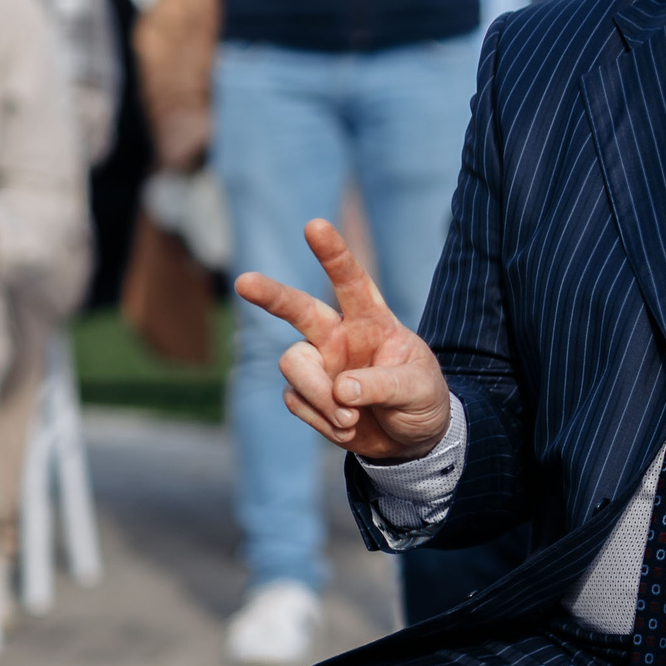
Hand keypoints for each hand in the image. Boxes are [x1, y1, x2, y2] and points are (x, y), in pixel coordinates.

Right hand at [233, 218, 450, 460]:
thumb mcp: (418, 389)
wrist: (410, 440)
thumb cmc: (421, 400)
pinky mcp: (305, 395)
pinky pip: (297, 402)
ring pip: (293, 365)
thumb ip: (384, 384)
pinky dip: (322, 420)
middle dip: (271, 295)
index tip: (315, 225)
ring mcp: (318, 364)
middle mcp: (338, 336)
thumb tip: (341, 390)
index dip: (333, 254)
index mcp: (372, 321)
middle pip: (298, 309)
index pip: (351, 281)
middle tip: (244, 282)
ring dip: (317, 394)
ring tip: (350, 417)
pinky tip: (348, 425)